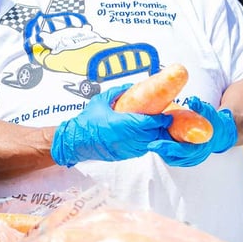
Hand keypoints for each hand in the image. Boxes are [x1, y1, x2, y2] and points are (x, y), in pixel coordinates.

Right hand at [51, 84, 172, 167]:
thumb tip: (131, 86)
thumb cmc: (87, 121)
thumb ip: (117, 92)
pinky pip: (141, 150)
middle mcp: (126, 138)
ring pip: (148, 144)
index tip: (166, 114)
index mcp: (121, 124)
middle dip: (160, 128)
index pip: (148, 123)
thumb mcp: (101, 101)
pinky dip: (146, 143)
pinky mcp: (124, 155)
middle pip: (152, 135)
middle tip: (165, 120)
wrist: (76, 141)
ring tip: (158, 127)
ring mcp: (126, 149)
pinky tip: (146, 135)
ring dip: (155, 136)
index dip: (160, 119)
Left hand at [147, 97, 236, 166]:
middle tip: (149, 143)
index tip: (155, 144)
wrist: (219, 132)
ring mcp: (190, 158)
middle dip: (161, 151)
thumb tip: (193, 100)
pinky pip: (173, 157)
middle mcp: (195, 156)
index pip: (183, 151)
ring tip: (151, 142)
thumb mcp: (209, 113)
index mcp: (201, 147)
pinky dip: (164, 152)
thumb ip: (200, 107)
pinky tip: (157, 143)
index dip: (169, 148)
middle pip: (175, 157)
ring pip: (172, 159)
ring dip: (161, 152)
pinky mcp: (185, 158)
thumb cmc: (213, 122)